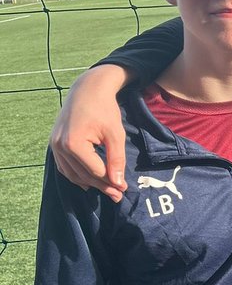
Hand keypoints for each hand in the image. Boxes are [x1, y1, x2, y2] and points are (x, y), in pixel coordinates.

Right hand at [50, 66, 130, 200]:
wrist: (87, 90)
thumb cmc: (104, 109)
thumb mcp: (115, 134)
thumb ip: (116, 159)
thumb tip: (118, 183)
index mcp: (73, 143)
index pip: (95, 171)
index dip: (111, 182)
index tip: (124, 189)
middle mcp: (59, 146)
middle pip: (83, 175)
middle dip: (102, 186)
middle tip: (118, 195)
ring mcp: (54, 145)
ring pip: (72, 174)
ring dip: (89, 184)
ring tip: (107, 190)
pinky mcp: (54, 144)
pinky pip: (64, 167)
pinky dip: (76, 176)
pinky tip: (88, 182)